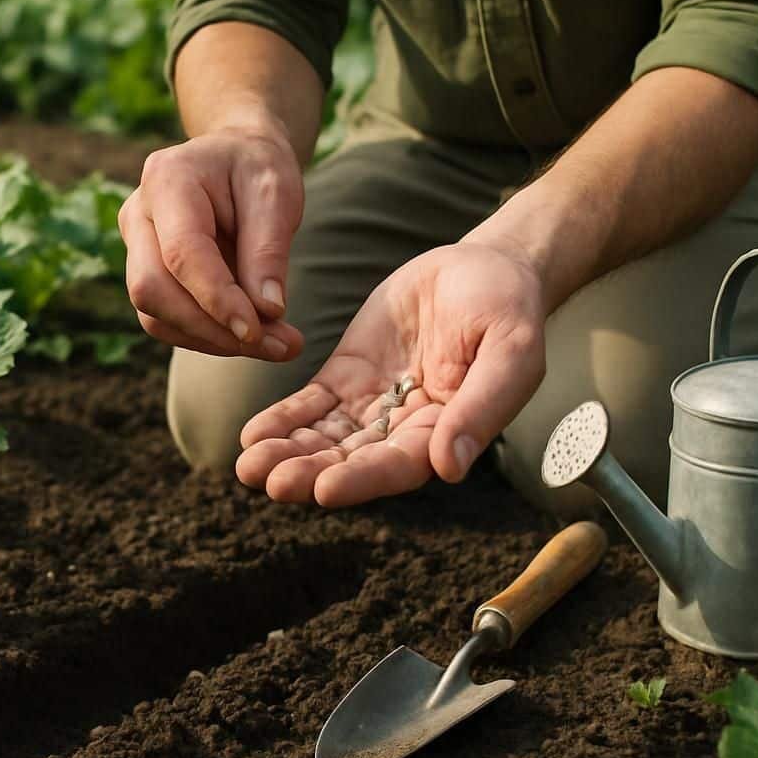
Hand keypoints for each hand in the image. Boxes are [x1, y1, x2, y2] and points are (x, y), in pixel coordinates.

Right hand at [119, 124, 305, 360]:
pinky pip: (164, 319)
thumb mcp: (277, 193)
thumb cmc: (257, 169)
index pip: (181, 252)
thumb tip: (267, 311)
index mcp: (167, 179)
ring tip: (276, 344)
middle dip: (212, 328)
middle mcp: (138, 213)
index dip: (216, 298)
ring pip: (154, 313)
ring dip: (212, 340)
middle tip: (279, 347)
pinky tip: (249, 335)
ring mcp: (134, 245)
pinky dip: (207, 336)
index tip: (258, 330)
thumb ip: (269, 250)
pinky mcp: (144, 273)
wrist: (236, 158)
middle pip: (152, 289)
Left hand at [235, 242, 548, 505]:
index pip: (399, 465)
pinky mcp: (348, 375)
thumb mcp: (510, 350)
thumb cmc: (509, 310)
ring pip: (324, 437)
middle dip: (309, 472)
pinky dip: (282, 419)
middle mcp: (404, 429)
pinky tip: (252, 434)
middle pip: (351, 460)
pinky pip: (311, 403)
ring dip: (287, 452)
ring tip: (248, 465)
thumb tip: (450, 468)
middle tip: (269, 482)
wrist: (484, 267)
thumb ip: (481, 407)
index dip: (362, 479)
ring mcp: (372, 403)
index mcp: (446, 432)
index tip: (324, 490)